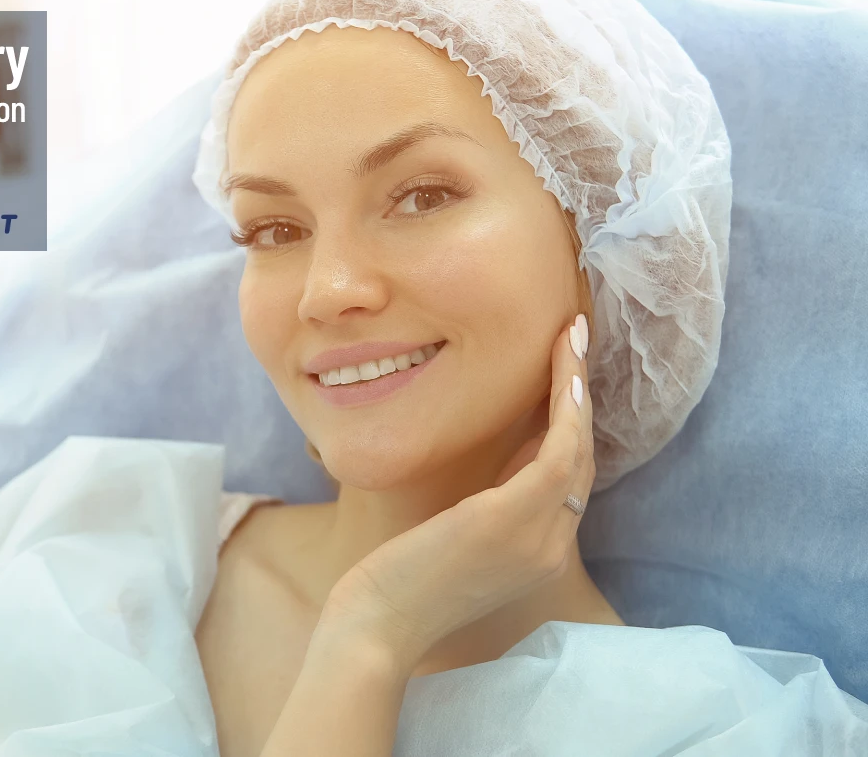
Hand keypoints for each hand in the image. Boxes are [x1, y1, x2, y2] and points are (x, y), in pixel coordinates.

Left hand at [318, 314, 596, 662]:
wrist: (378, 624)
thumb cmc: (397, 581)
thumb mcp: (452, 536)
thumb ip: (484, 503)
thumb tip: (499, 453)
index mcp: (537, 550)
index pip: (569, 476)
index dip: (570, 420)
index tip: (564, 373)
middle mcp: (550, 546)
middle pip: (582, 457)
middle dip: (580, 393)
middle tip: (574, 338)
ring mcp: (537, 537)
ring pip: (578, 447)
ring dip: (577, 386)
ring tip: (572, 335)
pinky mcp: (511, 521)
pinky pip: (558, 456)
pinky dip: (565, 411)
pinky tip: (563, 373)